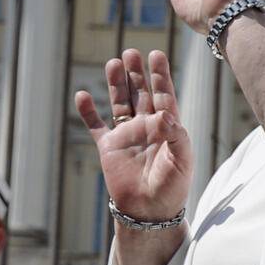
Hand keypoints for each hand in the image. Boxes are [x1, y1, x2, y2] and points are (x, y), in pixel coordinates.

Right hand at [74, 49, 193, 224]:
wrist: (150, 211)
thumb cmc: (173, 187)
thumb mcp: (182, 161)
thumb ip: (176, 136)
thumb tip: (166, 115)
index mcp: (168, 127)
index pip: (164, 95)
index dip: (160, 75)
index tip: (156, 55)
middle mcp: (146, 127)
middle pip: (140, 93)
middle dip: (136, 74)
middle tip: (131, 52)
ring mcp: (126, 135)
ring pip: (119, 103)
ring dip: (115, 84)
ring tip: (113, 63)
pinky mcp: (109, 148)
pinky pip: (96, 126)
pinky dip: (88, 112)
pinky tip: (82, 95)